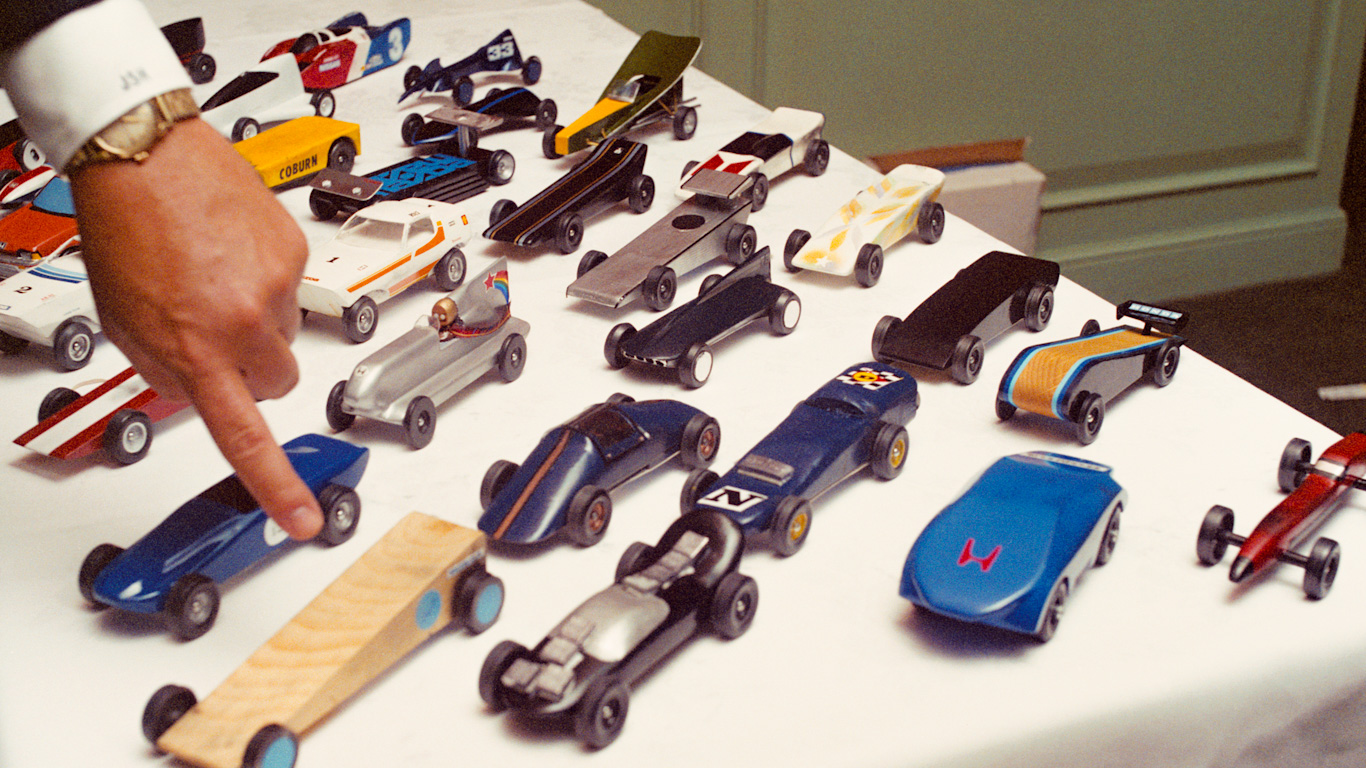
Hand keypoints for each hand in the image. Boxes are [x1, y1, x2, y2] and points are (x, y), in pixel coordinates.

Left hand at [69, 117, 322, 538]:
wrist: (145, 151)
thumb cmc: (126, 227)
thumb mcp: (124, 319)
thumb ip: (165, 369)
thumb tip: (198, 391)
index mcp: (197, 347)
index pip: (245, 435)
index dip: (276, 485)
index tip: (302, 518)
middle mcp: (245, 320)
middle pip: (280, 381)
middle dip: (254, 369)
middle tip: (219, 335)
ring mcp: (276, 284)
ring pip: (284, 332)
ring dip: (256, 318)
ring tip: (215, 276)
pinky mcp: (294, 250)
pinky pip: (290, 286)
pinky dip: (264, 277)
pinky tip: (230, 250)